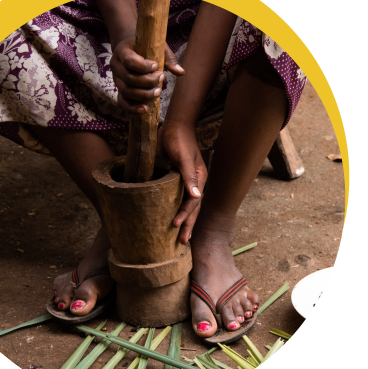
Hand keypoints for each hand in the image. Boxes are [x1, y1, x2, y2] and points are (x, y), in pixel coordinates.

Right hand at [110, 40, 184, 113]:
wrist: (131, 48)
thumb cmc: (145, 46)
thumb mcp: (157, 47)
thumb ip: (168, 59)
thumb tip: (181, 72)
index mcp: (122, 50)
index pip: (128, 60)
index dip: (143, 66)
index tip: (155, 66)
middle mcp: (116, 65)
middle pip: (129, 78)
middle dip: (147, 82)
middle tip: (161, 77)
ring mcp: (116, 79)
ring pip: (126, 91)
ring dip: (144, 94)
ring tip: (158, 92)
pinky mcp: (119, 90)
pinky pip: (122, 102)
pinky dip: (132, 108)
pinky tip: (145, 109)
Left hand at [158, 120, 207, 243]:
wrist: (173, 125)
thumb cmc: (178, 139)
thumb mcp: (183, 156)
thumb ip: (189, 175)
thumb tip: (196, 196)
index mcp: (199, 178)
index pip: (193, 202)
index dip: (185, 215)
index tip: (174, 226)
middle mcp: (194, 183)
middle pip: (193, 208)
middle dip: (188, 225)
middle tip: (182, 242)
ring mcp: (185, 182)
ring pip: (187, 206)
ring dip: (183, 221)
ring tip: (179, 237)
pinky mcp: (175, 180)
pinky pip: (177, 199)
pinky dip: (175, 210)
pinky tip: (169, 218)